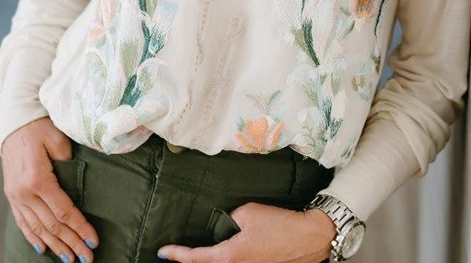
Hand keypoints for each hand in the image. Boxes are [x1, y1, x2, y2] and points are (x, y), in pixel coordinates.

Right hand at [0, 116, 99, 262]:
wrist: (14, 121)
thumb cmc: (40, 127)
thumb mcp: (58, 140)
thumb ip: (69, 163)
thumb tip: (78, 183)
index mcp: (38, 179)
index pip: (64, 211)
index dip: (80, 227)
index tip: (93, 241)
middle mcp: (24, 193)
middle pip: (51, 225)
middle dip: (71, 243)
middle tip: (87, 258)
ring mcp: (15, 196)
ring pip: (37, 228)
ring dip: (55, 245)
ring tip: (69, 259)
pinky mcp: (11, 195)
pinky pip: (22, 222)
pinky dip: (33, 237)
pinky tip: (43, 249)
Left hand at [156, 202, 336, 261]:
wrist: (308, 237)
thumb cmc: (278, 224)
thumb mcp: (247, 213)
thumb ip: (229, 220)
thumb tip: (224, 226)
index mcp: (229, 256)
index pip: (195, 258)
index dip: (176, 255)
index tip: (162, 252)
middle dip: (193, 259)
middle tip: (176, 252)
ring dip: (214, 257)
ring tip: (201, 248)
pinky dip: (229, 256)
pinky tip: (231, 246)